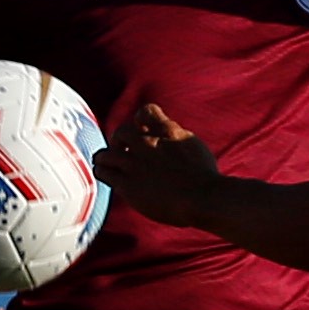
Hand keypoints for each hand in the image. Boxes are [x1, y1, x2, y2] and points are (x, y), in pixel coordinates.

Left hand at [93, 104, 222, 228]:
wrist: (203, 198)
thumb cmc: (205, 176)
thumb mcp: (193, 145)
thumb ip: (175, 136)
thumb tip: (167, 132)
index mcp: (166, 130)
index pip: (145, 112)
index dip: (140, 121)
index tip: (143, 131)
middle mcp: (147, 143)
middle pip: (120, 132)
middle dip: (120, 141)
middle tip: (123, 151)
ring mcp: (135, 163)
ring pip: (105, 154)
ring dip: (106, 158)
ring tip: (109, 164)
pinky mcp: (127, 184)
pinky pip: (103, 172)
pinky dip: (103, 172)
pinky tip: (107, 176)